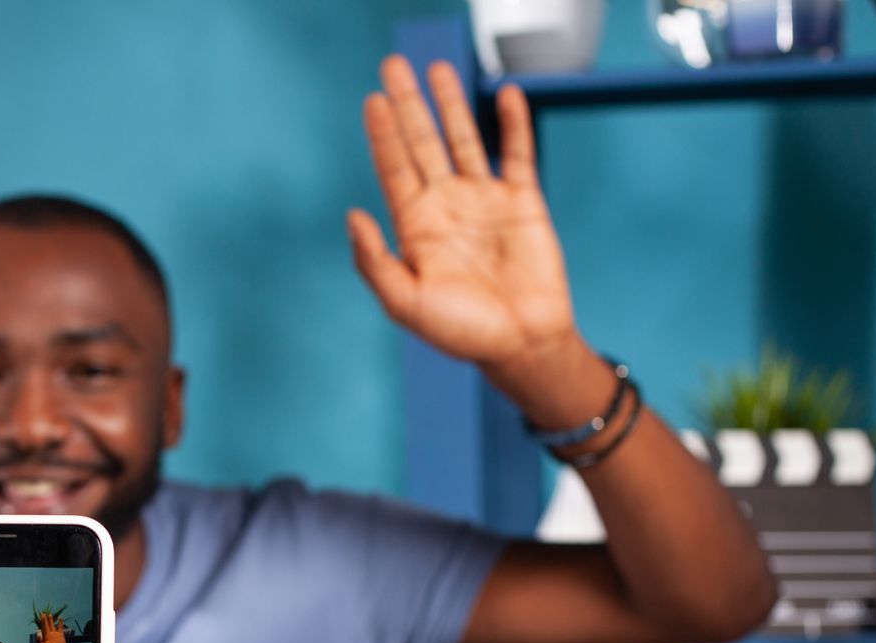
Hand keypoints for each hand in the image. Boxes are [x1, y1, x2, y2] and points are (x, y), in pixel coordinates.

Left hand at [36, 611, 69, 642]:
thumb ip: (40, 641)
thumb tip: (38, 634)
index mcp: (45, 636)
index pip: (43, 628)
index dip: (42, 622)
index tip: (41, 617)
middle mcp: (49, 634)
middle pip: (47, 625)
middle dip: (45, 620)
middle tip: (43, 613)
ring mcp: (55, 634)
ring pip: (52, 625)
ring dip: (51, 620)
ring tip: (49, 614)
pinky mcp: (60, 634)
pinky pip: (60, 627)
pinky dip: (60, 622)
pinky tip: (60, 617)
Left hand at [348, 56, 577, 374]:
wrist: (521, 344)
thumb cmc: (462, 332)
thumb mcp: (407, 304)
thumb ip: (375, 263)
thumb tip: (353, 215)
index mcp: (416, 228)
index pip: (395, 169)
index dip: (383, 134)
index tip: (372, 100)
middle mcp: (447, 207)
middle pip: (422, 143)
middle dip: (408, 105)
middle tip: (393, 66)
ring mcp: (484, 200)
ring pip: (464, 139)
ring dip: (450, 104)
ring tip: (437, 68)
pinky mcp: (522, 202)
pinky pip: (517, 153)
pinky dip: (513, 123)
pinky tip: (505, 94)